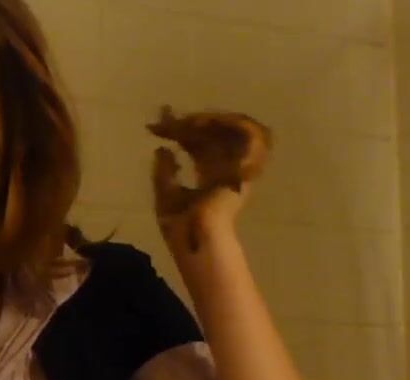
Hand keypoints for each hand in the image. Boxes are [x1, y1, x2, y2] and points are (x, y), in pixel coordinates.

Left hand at [148, 109, 272, 254]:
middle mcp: (226, 169)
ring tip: (187, 119)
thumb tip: (161, 149)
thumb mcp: (166, 195)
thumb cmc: (182, 225)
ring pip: (232, 130)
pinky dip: (230, 123)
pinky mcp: (247, 165)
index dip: (181, 132)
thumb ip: (164, 172)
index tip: (162, 121)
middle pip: (212, 136)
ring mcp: (238, 167)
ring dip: (210, 119)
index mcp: (210, 178)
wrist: (197, 235)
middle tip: (166, 114)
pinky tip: (204, 121)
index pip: (198, 147)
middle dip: (191, 122)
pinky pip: (248, 134)